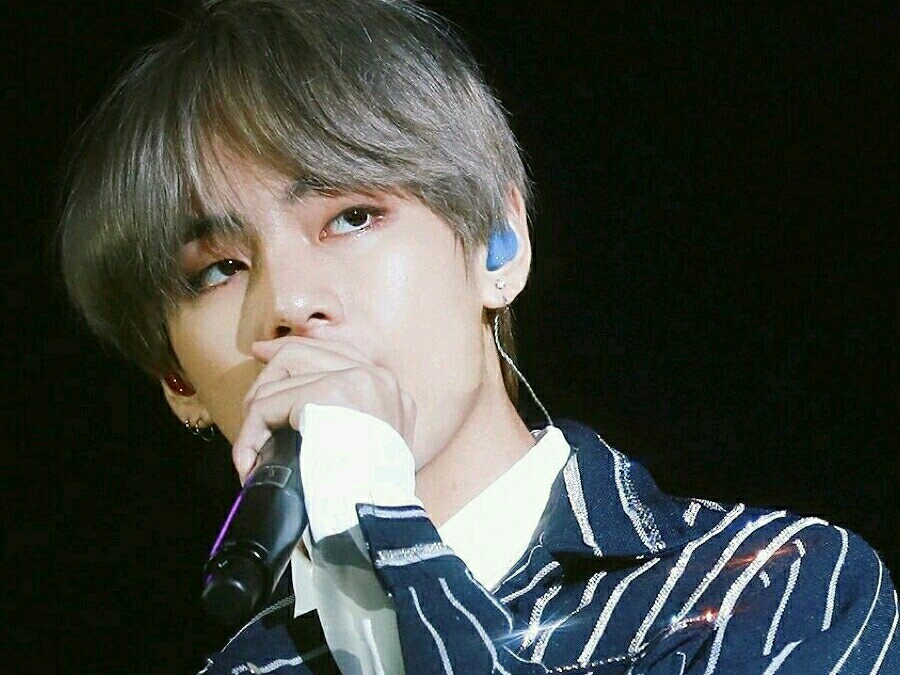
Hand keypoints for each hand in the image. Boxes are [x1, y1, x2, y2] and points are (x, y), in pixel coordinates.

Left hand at [232, 337, 416, 480]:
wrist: (376, 516)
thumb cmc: (369, 498)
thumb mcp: (371, 451)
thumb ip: (350, 422)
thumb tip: (302, 410)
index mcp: (390, 391)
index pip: (338, 353)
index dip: (296, 351)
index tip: (266, 355)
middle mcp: (377, 378)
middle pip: (305, 352)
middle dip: (268, 377)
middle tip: (248, 407)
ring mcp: (355, 381)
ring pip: (282, 374)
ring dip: (257, 412)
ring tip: (252, 449)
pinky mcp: (326, 395)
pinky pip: (268, 405)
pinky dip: (250, 433)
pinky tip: (249, 461)